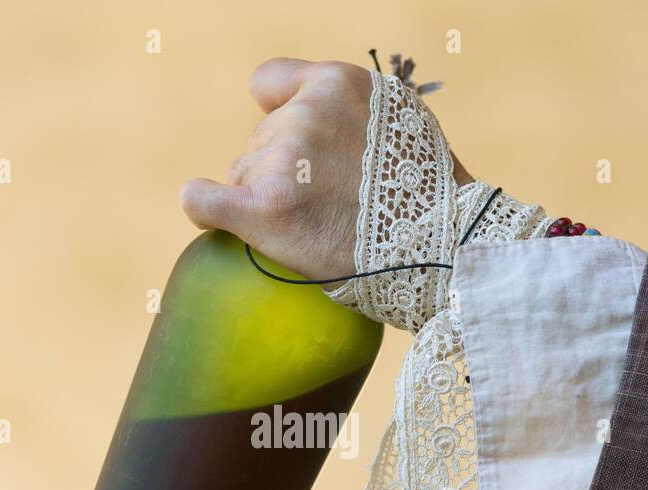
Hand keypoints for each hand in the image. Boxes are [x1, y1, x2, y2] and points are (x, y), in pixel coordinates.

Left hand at [180, 58, 470, 282]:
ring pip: (244, 175)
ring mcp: (283, 161)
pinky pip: (204, 202)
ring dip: (268, 198)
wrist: (444, 248)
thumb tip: (297, 109)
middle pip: (259, 140)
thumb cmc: (426, 191)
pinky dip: (203, 207)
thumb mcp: (398, 116)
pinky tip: (209, 213)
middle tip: (332, 202)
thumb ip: (346, 105)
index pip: (268, 86)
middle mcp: (304, 115)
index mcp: (335, 83)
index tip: (296, 145)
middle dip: (282, 167)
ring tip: (320, 223)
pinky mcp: (267, 209)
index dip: (278, 115)